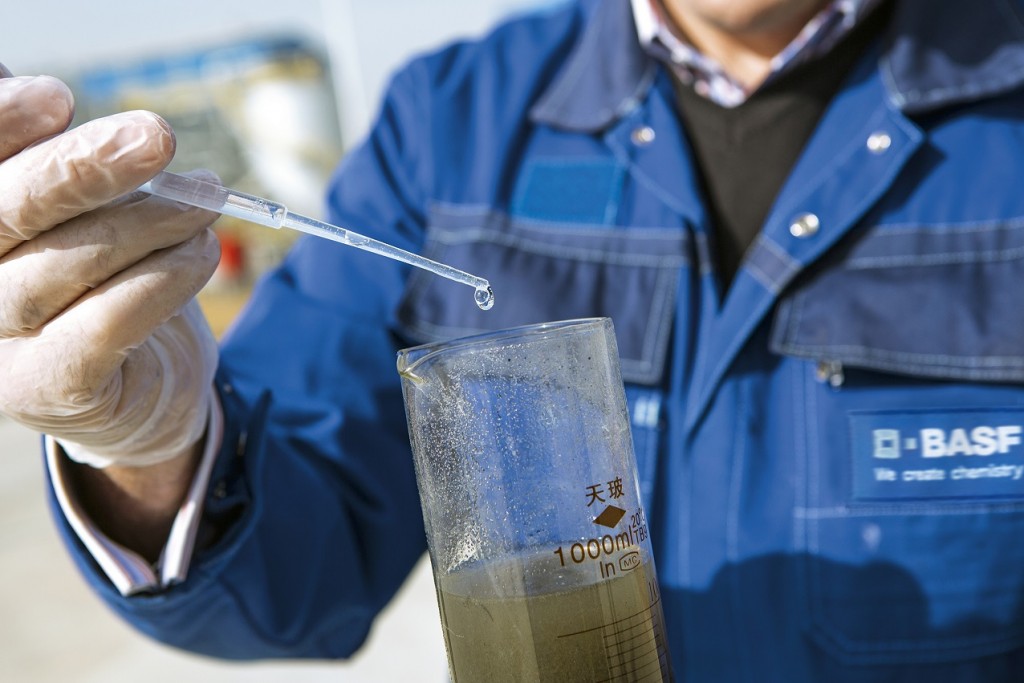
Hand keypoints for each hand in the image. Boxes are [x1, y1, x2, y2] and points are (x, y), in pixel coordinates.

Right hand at [0, 66, 220, 467]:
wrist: (143, 385)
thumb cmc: (104, 277)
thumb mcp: (80, 210)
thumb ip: (61, 162)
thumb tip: (55, 96)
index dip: (2, 127)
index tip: (58, 97)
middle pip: (4, 214)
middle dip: (82, 167)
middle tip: (156, 135)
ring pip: (64, 266)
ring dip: (149, 220)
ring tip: (206, 199)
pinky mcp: (51, 389)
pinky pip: (108, 322)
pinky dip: (165, 278)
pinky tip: (201, 251)